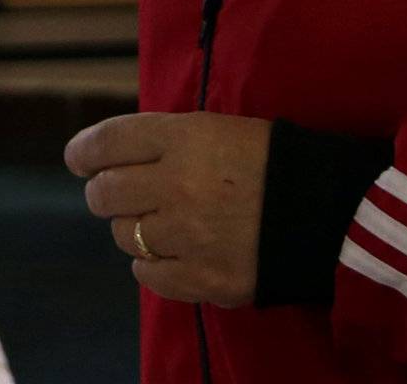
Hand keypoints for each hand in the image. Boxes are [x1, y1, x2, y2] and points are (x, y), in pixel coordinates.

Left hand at [65, 111, 271, 307]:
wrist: (329, 211)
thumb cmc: (271, 159)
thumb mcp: (215, 128)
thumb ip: (165, 140)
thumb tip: (114, 155)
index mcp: (182, 138)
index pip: (109, 141)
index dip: (85, 150)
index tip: (77, 158)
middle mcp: (177, 185)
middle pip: (106, 192)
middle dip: (103, 191)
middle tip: (111, 193)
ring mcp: (188, 236)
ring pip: (125, 235)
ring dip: (130, 227)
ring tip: (152, 222)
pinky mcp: (203, 279)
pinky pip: (149, 275)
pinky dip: (149, 265)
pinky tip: (165, 253)